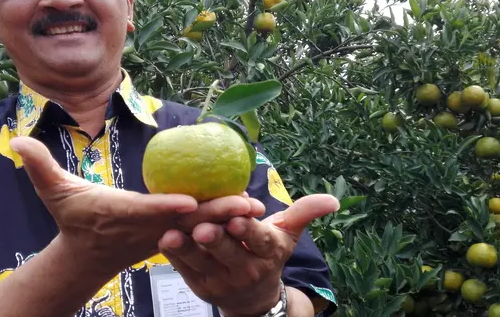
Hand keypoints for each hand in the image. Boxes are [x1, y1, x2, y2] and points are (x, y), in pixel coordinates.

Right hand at [10, 136, 265, 277]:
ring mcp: (163, 234)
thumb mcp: (54, 193)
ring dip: (228, 217)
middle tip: (246, 203)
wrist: (88, 256)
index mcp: (123, 214)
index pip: (148, 211)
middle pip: (185, 220)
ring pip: (201, 225)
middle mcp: (148, 227)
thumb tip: (15, 140)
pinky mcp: (174, 235)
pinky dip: (224, 220)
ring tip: (257, 206)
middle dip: (216, 213)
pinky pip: (203, 227)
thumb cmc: (73, 219)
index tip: (190, 202)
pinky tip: (248, 209)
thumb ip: (40, 166)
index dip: (168, 208)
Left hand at [158, 194, 339, 316]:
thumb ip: (306, 212)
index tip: (239, 217)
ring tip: (175, 233)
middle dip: (216, 240)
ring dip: (188, 249)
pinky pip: (186, 270)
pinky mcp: (200, 286)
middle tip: (203, 227)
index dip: (249, 230)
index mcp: (269, 252)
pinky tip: (165, 239)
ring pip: (203, 262)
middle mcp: (246, 269)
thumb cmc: (269, 254)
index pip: (260, 240)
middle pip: (229, 253)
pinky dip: (175, 256)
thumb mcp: (289, 234)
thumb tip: (334, 201)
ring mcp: (221, 280)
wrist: (254, 299)